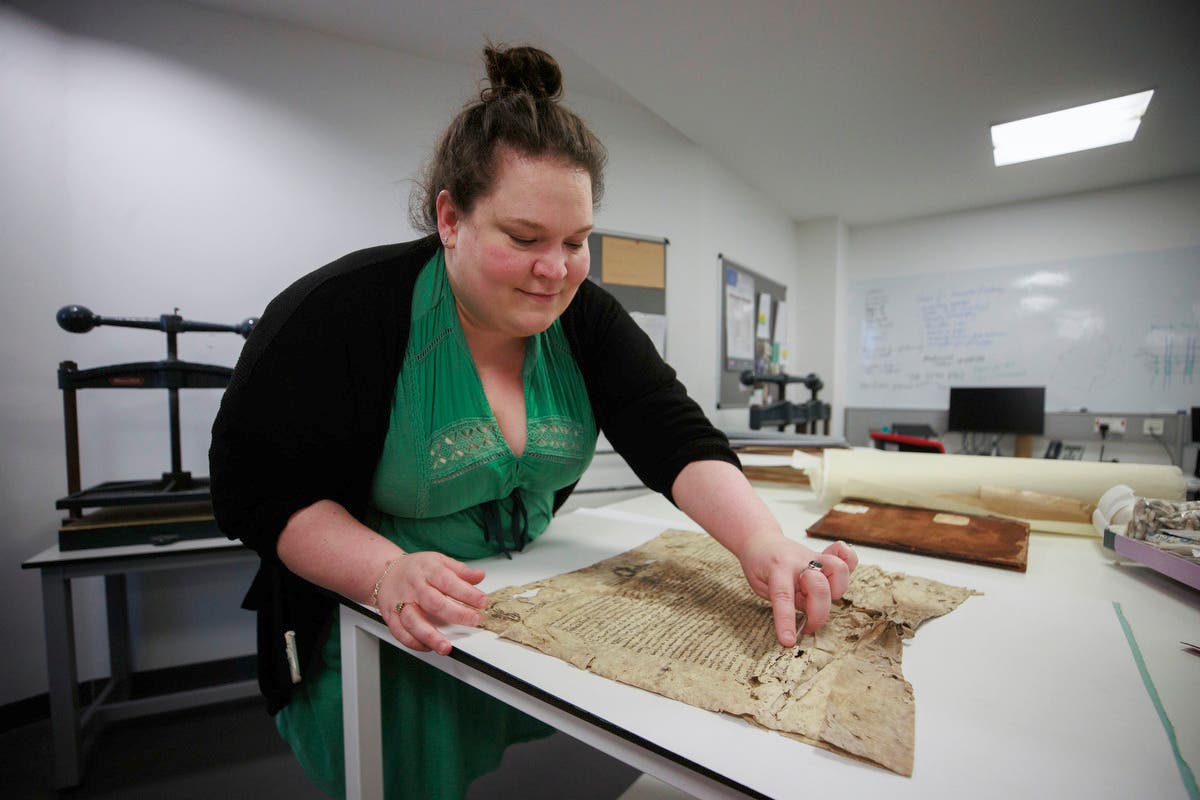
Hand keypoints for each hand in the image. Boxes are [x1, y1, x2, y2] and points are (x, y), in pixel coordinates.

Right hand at [378, 552, 488, 655]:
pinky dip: (413, 642)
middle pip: (434, 602)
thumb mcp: (440, 561)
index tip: (482, 602)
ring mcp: (401, 603)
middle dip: (456, 614)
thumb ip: (460, 571)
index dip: (467, 593)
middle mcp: (414, 587)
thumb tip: (479, 576)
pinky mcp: (391, 616)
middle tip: (473, 621)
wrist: (387, 572)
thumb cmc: (416, 568)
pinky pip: (400, 632)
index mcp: (428, 570)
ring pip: (413, 621)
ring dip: (430, 636)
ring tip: (446, 647)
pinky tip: (427, 647)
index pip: (449, 582)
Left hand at [736, 536, 857, 646]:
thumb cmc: (759, 564)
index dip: (787, 622)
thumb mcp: (759, 585)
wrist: (761, 538)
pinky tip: (840, 574)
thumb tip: (802, 622)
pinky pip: (847, 556)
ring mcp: (815, 558)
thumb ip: (781, 600)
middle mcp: (800, 562)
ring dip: (836, 590)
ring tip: (822, 598)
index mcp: (778, 569)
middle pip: (820, 587)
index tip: (788, 641)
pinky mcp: (825, 557)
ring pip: (839, 570)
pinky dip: (850, 562)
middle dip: (818, 613)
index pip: (784, 597)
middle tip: (807, 625)